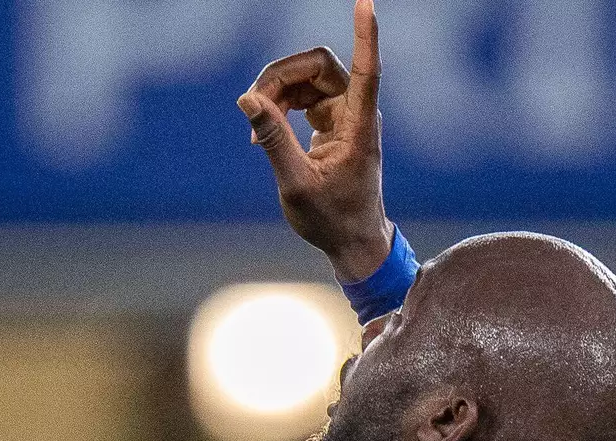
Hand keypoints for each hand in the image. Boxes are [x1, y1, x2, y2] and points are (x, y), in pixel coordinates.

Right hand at [237, 0, 391, 282]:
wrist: (352, 241)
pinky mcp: (333, 121)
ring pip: (305, 77)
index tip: (366, 1)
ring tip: (254, 130)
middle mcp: (356, 113)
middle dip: (278, 78)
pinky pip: (302, 94)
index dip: (365, 34)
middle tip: (251, 110)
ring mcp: (345, 115)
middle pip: (317, 65)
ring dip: (274, 93)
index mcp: (360, 126)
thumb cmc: (332, 219)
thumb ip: (274, 140)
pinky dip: (278, 106)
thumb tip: (248, 99)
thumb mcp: (296, 185)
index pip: (367, 69)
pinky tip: (262, 135)